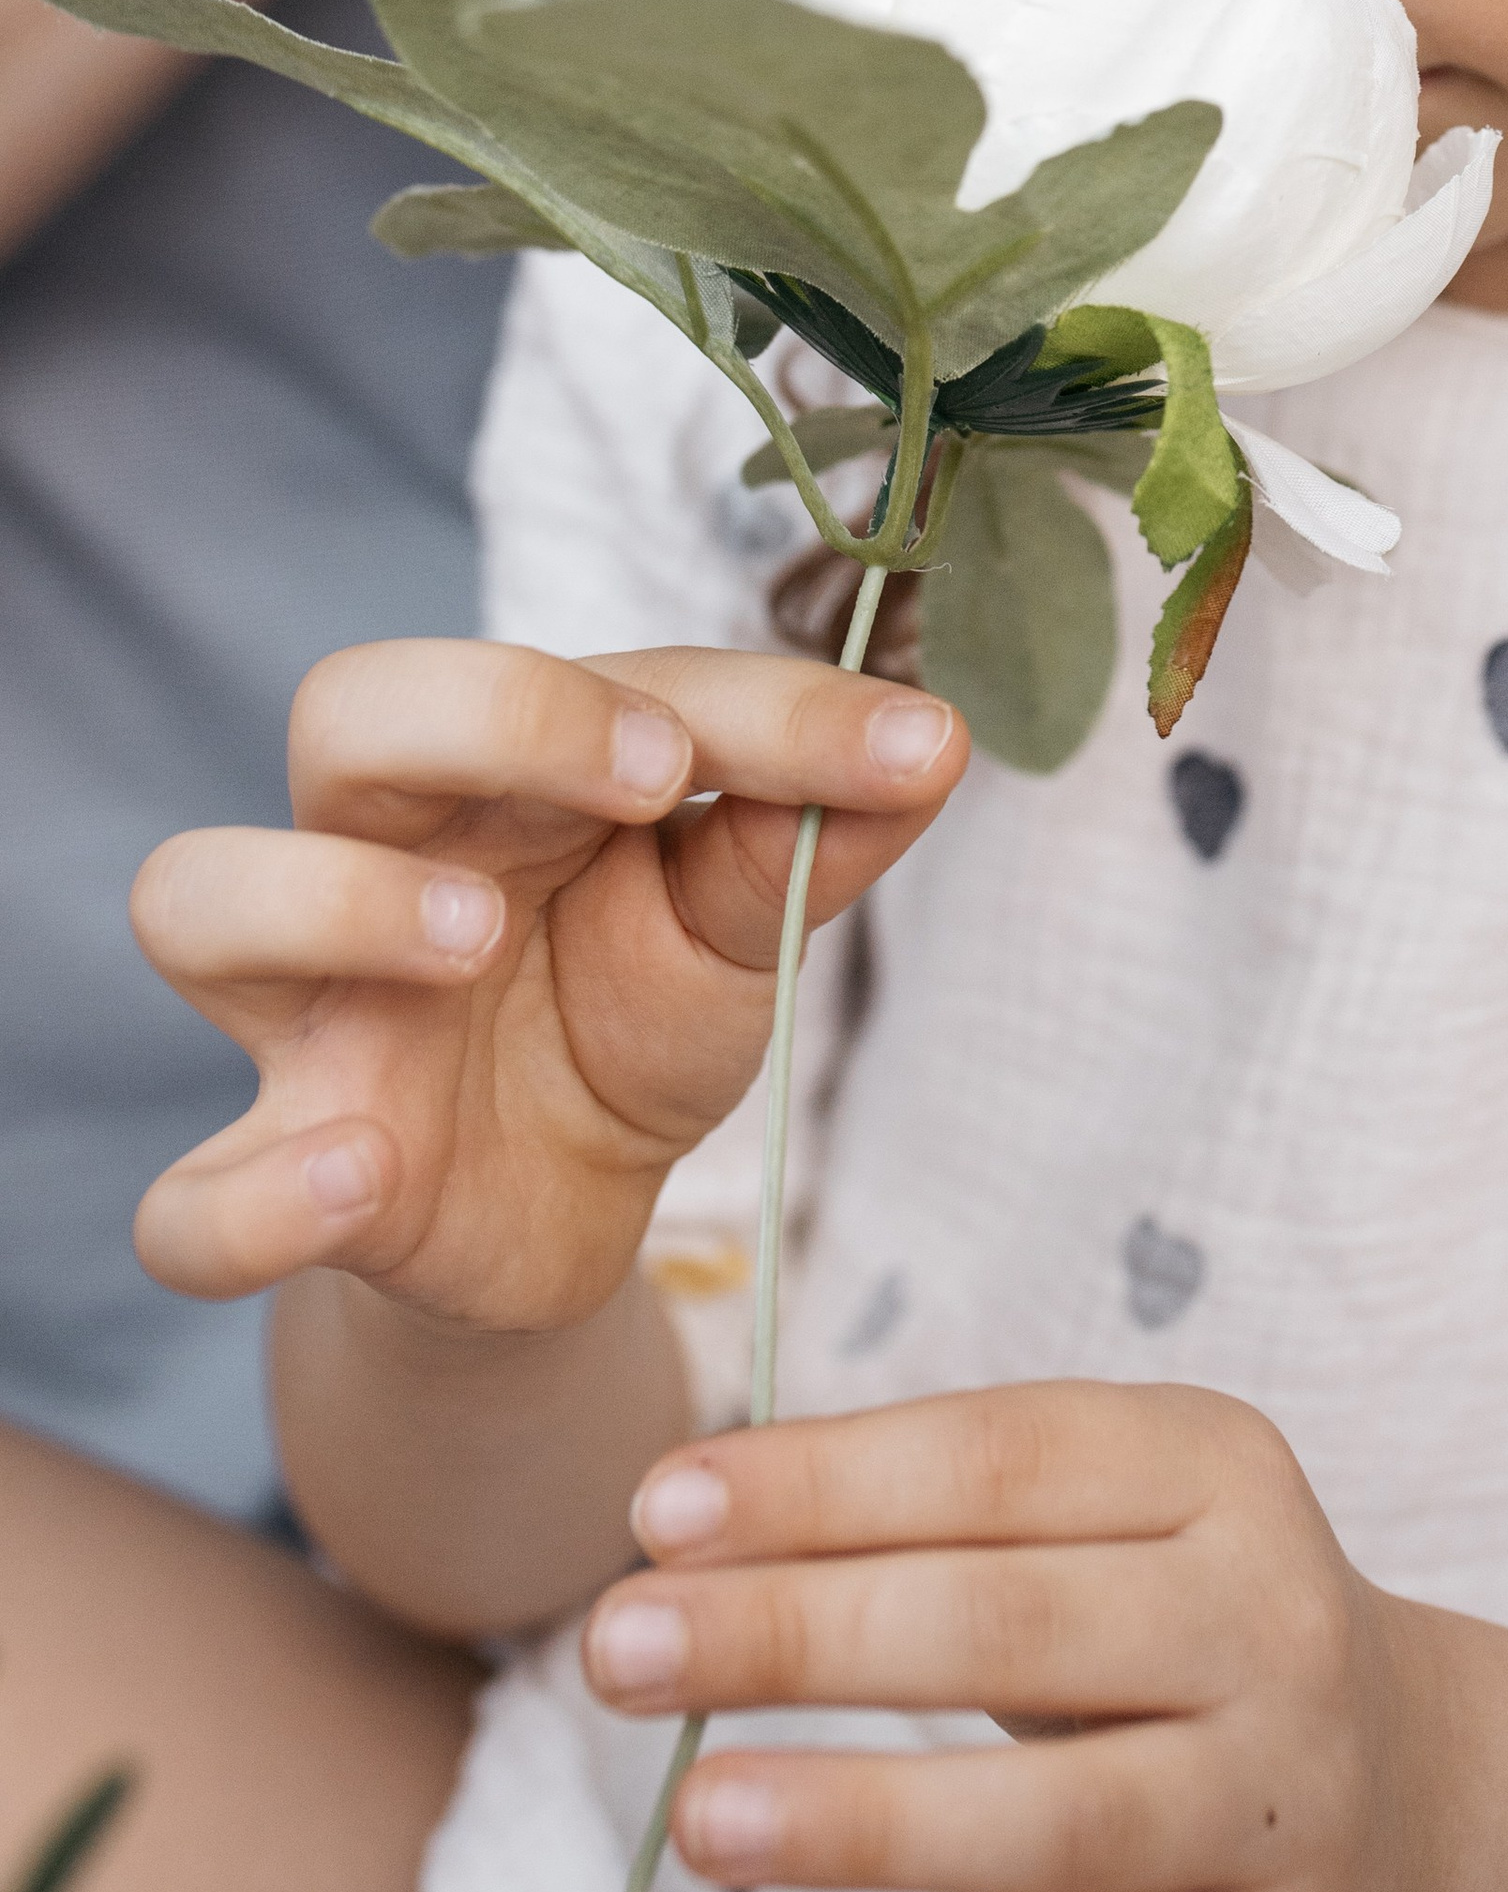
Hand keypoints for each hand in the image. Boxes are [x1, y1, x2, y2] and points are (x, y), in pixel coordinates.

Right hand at [130, 641, 967, 1334]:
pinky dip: (250, 1196)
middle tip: (646, 777)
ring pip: (200, 896)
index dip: (746, 703)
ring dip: (333, 899)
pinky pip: (188, 1201)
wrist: (567, 1214)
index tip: (885, 746)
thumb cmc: (635, 1008)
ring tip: (472, 938)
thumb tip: (934, 736)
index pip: (605, 677)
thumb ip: (814, 832)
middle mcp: (384, 859)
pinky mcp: (291, 1179)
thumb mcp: (742, 924)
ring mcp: (317, 1017)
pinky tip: (361, 1172)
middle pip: (350, 710)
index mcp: (508, 774)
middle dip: (494, 712)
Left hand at [584, 1386, 1439, 1891]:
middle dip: (797, 1632)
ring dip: (864, 1821)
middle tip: (613, 1647)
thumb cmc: (1168, 1629)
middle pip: (1011, 1624)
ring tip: (696, 1815)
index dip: (824, 1480)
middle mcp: (1274, 1625)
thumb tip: (683, 1524)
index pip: (998, 1460)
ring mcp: (1287, 1805)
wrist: (1411, 1786)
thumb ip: (925, 1513)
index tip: (653, 1510)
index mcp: (1220, 1470)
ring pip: (1060, 1820)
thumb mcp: (1099, 1522)